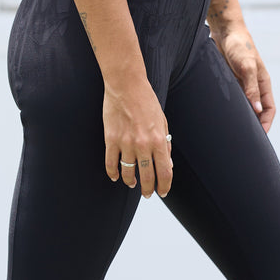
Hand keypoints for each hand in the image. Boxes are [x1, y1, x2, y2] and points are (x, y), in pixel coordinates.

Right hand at [103, 77, 172, 197]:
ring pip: (128, 172)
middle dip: (148, 189)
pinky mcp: (111, 139)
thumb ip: (165, 143)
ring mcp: (125, 143)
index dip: (165, 185)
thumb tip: (168, 163)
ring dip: (130, 182)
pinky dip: (113, 173)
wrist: (126, 85)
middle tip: (147, 194)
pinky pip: (111, 163)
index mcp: (158, 140)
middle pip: (147, 176)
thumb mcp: (162, 121)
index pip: (165, 171)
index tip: (163, 191)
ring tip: (132, 184)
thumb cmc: (146, 101)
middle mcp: (143, 144)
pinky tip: (116, 176)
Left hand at [217, 24, 274, 132]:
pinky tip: (221, 116)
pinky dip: (229, 109)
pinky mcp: (229, 82)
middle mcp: (254, 86)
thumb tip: (257, 109)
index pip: (270, 109)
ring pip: (244, 107)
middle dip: (254, 125)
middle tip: (245, 139)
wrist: (225, 31)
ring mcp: (241, 85)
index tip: (260, 136)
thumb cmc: (239, 45)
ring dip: (240, 118)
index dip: (266, 123)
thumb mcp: (247, 66)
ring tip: (233, 132)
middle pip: (257, 111)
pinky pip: (231, 100)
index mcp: (263, 83)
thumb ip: (251, 87)